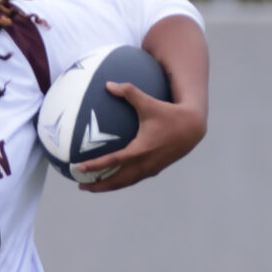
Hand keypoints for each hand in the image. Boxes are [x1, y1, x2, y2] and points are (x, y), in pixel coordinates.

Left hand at [74, 81, 206, 193]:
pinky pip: (133, 179)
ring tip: (92, 186)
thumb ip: (129, 92)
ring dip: (108, 187)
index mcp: (140, 150)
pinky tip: (111, 179)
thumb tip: (108, 84)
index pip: (113, 161)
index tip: (79, 167)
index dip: (95, 166)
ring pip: (125, 183)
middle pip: (116, 180)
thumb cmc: (169, 113)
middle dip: (98, 185)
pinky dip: (120, 182)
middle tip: (80, 185)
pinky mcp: (154, 170)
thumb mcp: (149, 102)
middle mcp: (144, 163)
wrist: (192, 128)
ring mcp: (150, 169)